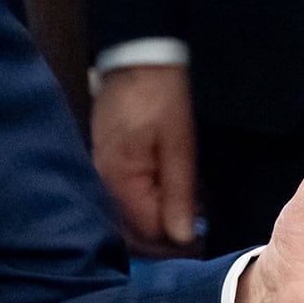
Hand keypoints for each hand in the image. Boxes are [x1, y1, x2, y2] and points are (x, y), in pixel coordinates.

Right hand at [93, 63, 198, 251]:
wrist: (137, 59)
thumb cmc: (161, 97)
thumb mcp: (179, 145)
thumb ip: (179, 193)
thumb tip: (181, 237)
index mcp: (120, 179)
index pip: (144, 232)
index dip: (174, 243)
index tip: (201, 243)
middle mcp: (103, 181)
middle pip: (130, 229)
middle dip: (163, 238)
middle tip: (196, 237)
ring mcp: (101, 170)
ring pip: (126, 215)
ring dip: (155, 222)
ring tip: (186, 219)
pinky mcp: (106, 160)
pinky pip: (123, 196)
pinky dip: (146, 204)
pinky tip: (167, 199)